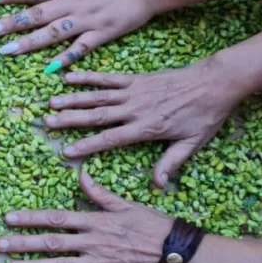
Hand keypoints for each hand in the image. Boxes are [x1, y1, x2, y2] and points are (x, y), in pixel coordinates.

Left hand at [0, 0, 155, 71]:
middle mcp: (72, 4)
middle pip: (35, 15)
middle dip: (9, 24)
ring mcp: (85, 21)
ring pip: (51, 34)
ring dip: (27, 43)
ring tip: (5, 51)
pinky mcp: (101, 34)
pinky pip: (79, 49)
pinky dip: (64, 59)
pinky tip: (47, 69)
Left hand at [0, 171, 172, 262]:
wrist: (181, 256)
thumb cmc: (156, 227)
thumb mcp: (127, 205)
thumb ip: (100, 194)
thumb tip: (81, 174)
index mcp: (95, 221)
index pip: (55, 218)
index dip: (30, 218)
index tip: (8, 218)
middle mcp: (92, 242)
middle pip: (50, 242)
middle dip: (22, 243)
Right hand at [45, 60, 242, 187]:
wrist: (214, 83)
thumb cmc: (204, 115)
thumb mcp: (192, 143)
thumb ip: (171, 163)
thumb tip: (158, 185)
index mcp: (146, 128)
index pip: (111, 139)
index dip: (88, 145)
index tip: (67, 152)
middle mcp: (135, 109)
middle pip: (97, 116)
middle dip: (70, 120)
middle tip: (47, 123)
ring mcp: (133, 92)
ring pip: (97, 96)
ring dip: (73, 99)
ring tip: (51, 102)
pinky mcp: (135, 78)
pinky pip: (107, 78)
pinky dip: (87, 77)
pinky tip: (68, 78)